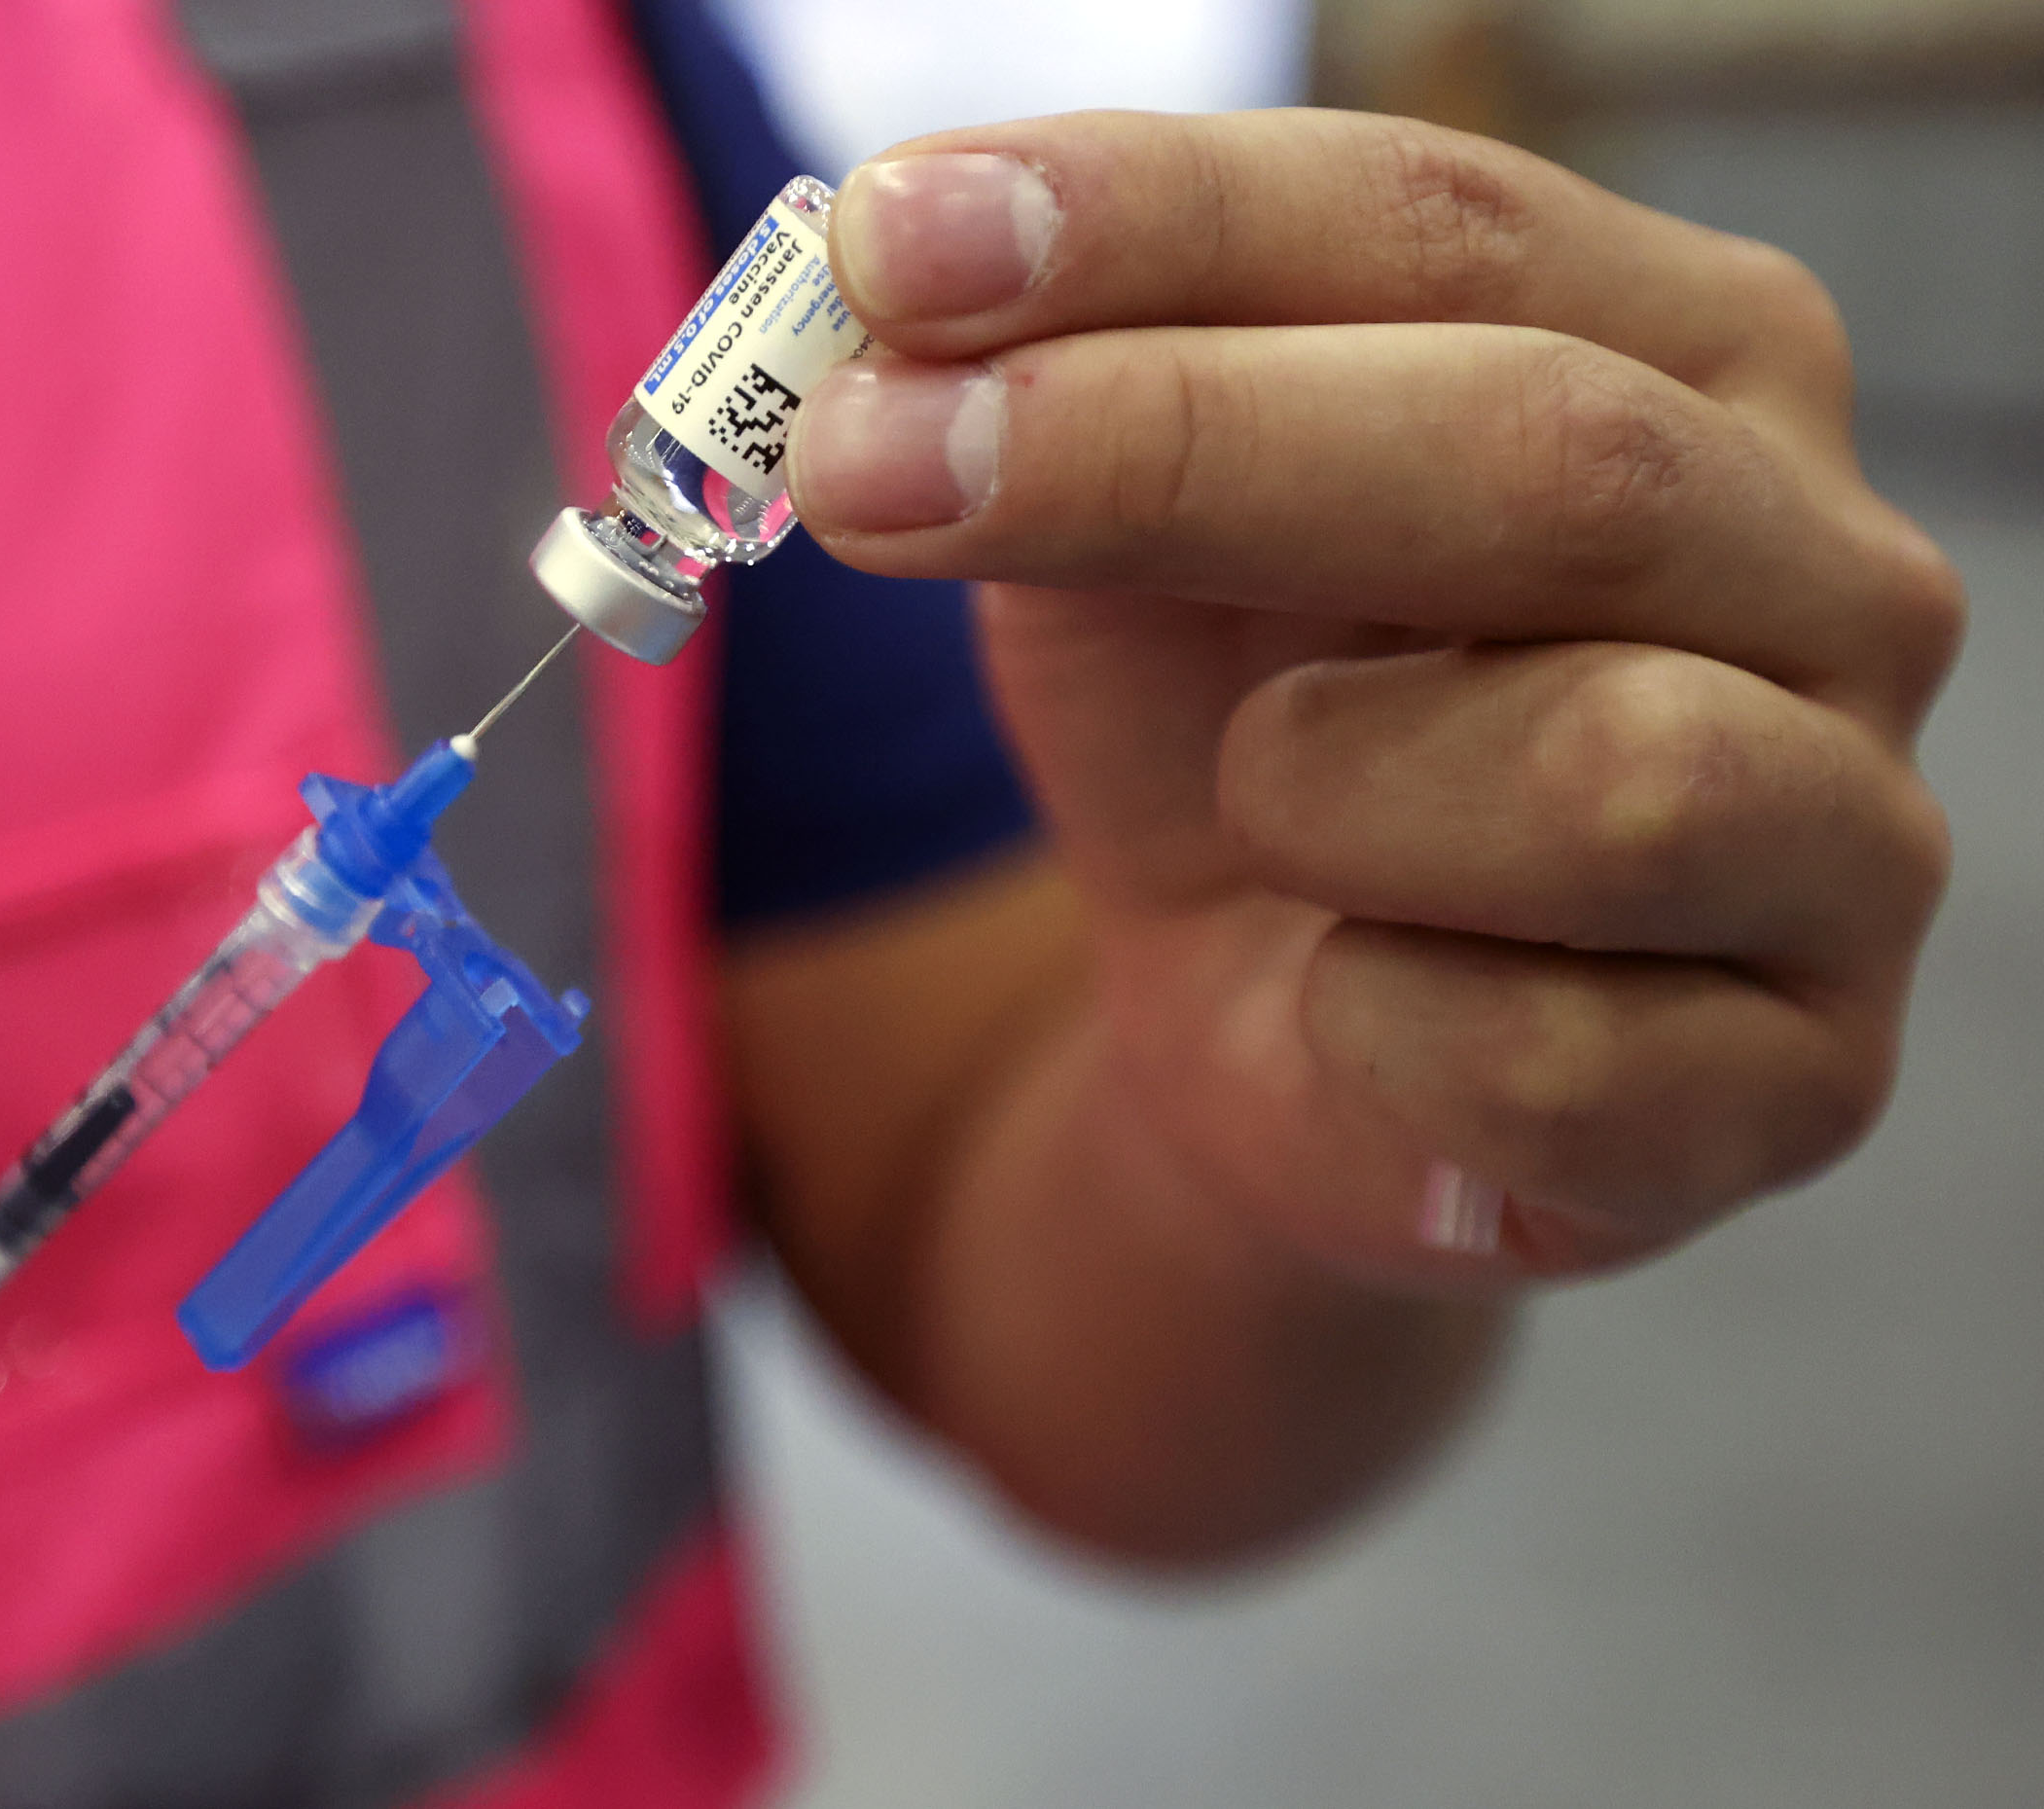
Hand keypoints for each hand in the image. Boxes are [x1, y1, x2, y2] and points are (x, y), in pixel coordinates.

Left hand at [787, 109, 1958, 1284]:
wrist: (1291, 1034)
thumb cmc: (1243, 728)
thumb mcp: (1125, 528)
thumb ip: (1050, 393)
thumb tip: (888, 312)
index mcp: (1691, 355)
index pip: (1440, 224)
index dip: (1156, 222)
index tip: (889, 244)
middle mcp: (1826, 571)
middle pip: (1555, 459)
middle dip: (1183, 452)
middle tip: (877, 470)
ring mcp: (1849, 844)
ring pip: (1610, 776)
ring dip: (1326, 792)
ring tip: (1258, 801)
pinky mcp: (1793, 1090)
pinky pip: (1554, 1061)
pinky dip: (1374, 1035)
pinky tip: (1344, 998)